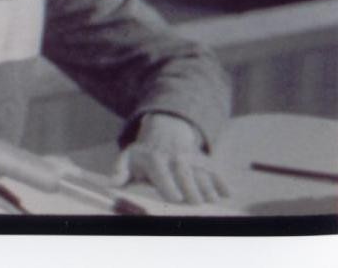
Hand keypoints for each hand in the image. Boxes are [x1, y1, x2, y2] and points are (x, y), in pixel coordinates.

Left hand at [111, 112, 228, 204]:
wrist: (164, 133)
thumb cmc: (144, 154)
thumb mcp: (128, 158)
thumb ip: (119, 172)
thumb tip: (111, 184)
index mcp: (154, 159)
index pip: (164, 174)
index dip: (170, 188)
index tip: (174, 199)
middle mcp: (175, 157)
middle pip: (187, 177)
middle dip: (191, 193)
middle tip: (193, 204)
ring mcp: (191, 158)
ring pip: (203, 176)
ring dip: (208, 190)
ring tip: (209, 201)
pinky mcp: (204, 160)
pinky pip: (216, 171)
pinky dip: (222, 183)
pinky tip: (226, 194)